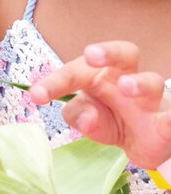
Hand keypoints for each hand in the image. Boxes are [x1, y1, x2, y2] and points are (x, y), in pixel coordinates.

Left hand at [29, 42, 170, 170]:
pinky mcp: (167, 122)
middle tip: (91, 55)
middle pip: (124, 54)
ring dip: (138, 82)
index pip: (78, 70)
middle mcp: (127, 79)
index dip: (55, 81)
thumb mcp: (90, 120)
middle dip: (107, 51)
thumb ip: (81, 116)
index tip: (36, 94)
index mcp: (101, 75)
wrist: (145, 142)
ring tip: (127, 87)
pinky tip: (168, 119)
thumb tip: (85, 118)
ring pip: (152, 81)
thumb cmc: (112, 119)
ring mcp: (150, 99)